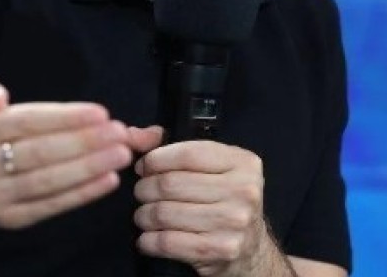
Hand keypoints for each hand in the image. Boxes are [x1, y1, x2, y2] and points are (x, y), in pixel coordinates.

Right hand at [0, 69, 135, 232]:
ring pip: (47, 182)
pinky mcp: (6, 219)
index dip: (65, 118)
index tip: (100, 113)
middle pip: (40, 153)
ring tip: (121, 154)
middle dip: (85, 143)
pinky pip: (49, 206)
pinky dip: (81, 194)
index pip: (25, 122)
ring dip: (90, 169)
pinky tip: (107, 180)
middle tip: (120, 133)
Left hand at [133, 140, 281, 276]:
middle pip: (171, 183)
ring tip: (143, 215)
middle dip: (145, 188)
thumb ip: (176, 147)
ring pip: (165, 213)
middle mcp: (243, 190)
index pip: (187, 154)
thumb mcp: (214, 167)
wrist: (252, 247)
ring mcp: (234, 222)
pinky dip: (149, 240)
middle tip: (142, 193)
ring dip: (144, 215)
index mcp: (242, 162)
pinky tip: (146, 238)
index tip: (143, 167)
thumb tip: (135, 136)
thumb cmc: (226, 200)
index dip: (156, 159)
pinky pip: (169, 242)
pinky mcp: (221, 249)